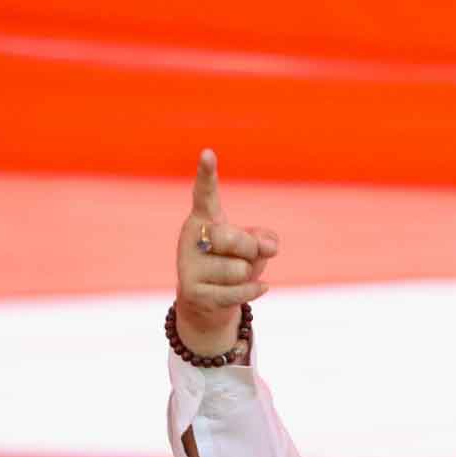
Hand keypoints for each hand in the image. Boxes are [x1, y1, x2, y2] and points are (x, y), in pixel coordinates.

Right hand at [174, 149, 278, 355]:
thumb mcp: (254, 247)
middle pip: (234, 239)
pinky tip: (258, 288)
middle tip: (246, 257)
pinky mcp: (192, 291)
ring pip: (238, 269)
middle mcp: (191, 237)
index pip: (205, 193)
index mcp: (204, 218)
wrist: (208, 303)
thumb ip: (265, 240)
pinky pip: (238, 291)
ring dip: (248, 276)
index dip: (207, 174)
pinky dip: (253, 291)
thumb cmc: (234, 264)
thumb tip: (268, 247)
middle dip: (251, 251)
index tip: (208, 153)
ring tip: (234, 277)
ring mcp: (187, 265)